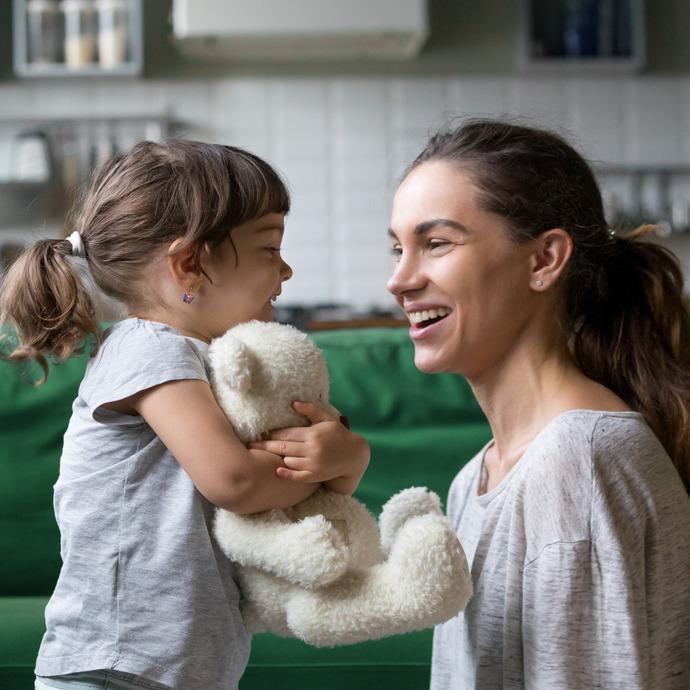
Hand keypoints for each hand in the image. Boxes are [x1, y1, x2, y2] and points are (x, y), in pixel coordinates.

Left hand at [248, 401, 369, 493]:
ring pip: (288, 461)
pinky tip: (277, 470)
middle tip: (251, 444)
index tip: (260, 432)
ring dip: (278, 457)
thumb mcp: (327, 418)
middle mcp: (312, 449)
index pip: (286, 433)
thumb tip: (293, 403)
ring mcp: (313, 464)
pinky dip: (286, 474)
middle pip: (282, 447)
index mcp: (313, 434)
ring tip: (267, 454)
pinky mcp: (315, 476)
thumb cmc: (338, 434)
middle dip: (265, 445)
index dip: (271, 434)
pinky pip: (297, 476)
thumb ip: (310, 410)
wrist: (353, 455)